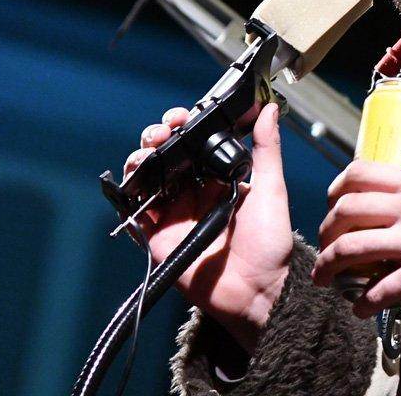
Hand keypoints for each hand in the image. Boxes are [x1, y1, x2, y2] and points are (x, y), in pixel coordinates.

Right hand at [124, 103, 292, 351]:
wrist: (258, 291)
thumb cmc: (270, 243)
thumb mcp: (271, 189)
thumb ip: (266, 149)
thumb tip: (269, 109)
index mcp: (217, 178)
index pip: (193, 143)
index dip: (183, 126)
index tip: (182, 116)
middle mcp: (192, 192)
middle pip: (165, 156)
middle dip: (157, 137)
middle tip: (162, 132)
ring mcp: (174, 214)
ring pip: (146, 178)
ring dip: (141, 160)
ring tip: (147, 154)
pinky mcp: (159, 237)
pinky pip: (135, 213)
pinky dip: (128, 197)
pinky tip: (134, 183)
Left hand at [311, 161, 400, 318]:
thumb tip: (381, 204)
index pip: (359, 172)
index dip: (336, 189)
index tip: (330, 205)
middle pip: (346, 210)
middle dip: (325, 232)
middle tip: (324, 248)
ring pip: (351, 248)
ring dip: (329, 266)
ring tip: (324, 280)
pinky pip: (378, 290)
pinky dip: (361, 303)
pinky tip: (359, 309)